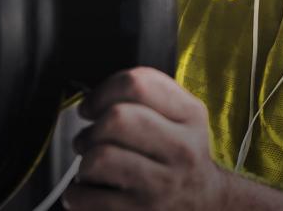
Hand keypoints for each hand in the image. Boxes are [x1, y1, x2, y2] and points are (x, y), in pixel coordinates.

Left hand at [62, 67, 227, 209]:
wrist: (206, 206)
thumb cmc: (181, 157)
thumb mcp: (183, 117)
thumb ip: (149, 96)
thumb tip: (95, 98)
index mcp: (190, 115)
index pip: (137, 84)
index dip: (102, 92)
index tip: (93, 106)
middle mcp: (181, 149)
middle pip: (116, 119)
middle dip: (91, 129)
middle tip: (90, 140)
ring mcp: (161, 185)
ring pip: (99, 157)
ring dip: (84, 162)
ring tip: (94, 167)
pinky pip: (84, 196)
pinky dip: (76, 193)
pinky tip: (92, 191)